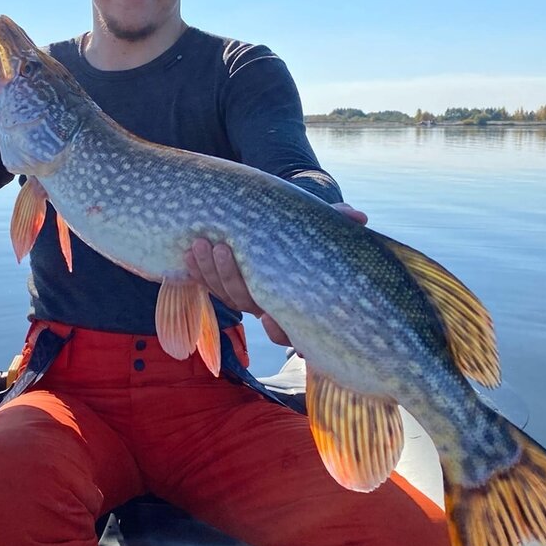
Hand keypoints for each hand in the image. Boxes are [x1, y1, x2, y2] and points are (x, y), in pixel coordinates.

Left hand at [185, 202, 368, 346]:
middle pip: (246, 303)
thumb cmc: (309, 230)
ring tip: (200, 243)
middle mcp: (268, 304)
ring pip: (224, 294)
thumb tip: (358, 217)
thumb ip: (338, 221)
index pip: (288, 328)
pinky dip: (196, 271)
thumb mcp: (323, 225)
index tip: (269, 314)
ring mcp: (245, 294)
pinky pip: (208, 285)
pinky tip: (187, 254)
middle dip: (230, 278)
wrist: (283, 223)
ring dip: (208, 271)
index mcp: (295, 300)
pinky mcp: (225, 283)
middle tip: (220, 248)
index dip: (277, 327)